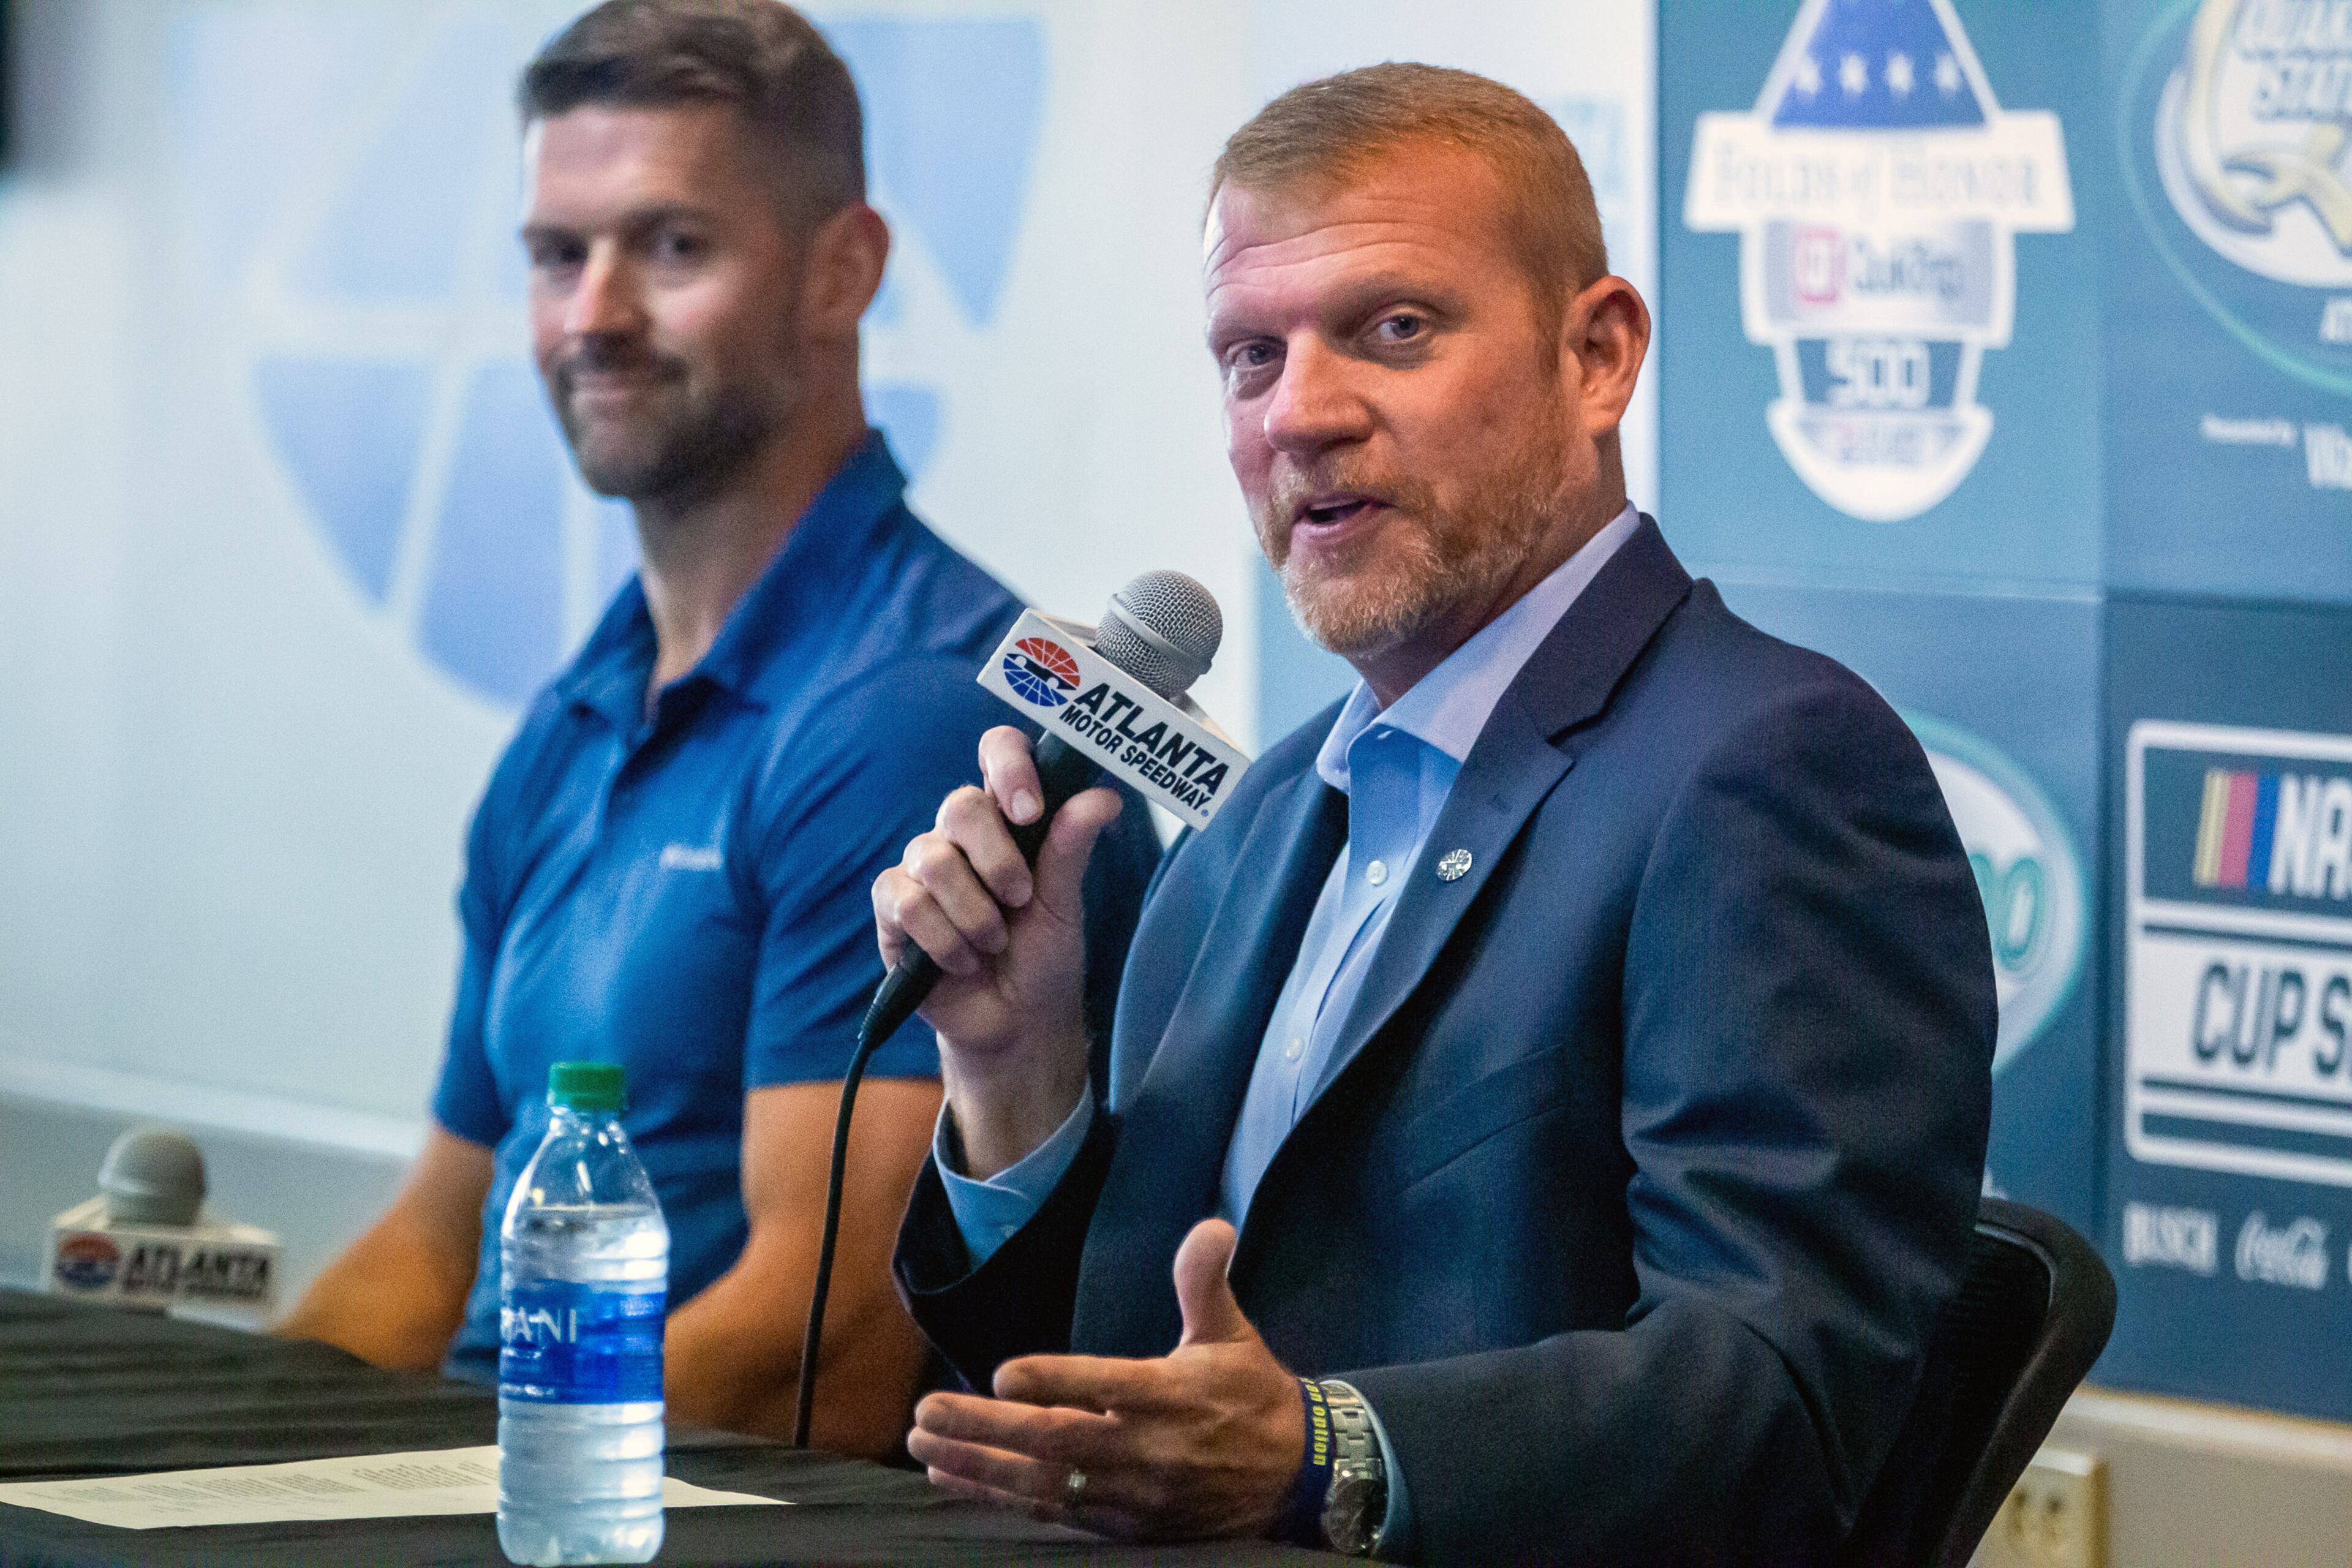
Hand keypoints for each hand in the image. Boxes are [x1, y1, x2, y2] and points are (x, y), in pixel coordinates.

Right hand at [872, 726, 1119, 1173]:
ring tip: (994, 944)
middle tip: (1020, 900)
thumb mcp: (1065, 905)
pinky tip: (962, 961)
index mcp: (1007, 821)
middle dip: (997, 860)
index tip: (1030, 811)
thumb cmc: (1044, 958)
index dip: (1008, 767)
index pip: (996, 753)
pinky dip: (943, 939)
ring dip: (975, 914)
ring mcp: (921, 871)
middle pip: (958, 806)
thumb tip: (1102, 796)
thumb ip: (1071, 848)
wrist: (1016, 1025)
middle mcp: (959, 837)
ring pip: (933, 860)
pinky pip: (906, 902)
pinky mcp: (893, 912)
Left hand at [907, 1220, 1305, 1542]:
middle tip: (925, 1414)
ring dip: (979, 1468)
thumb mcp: (1233, 1334)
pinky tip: (955, 1481)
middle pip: (1057, 1442)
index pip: (1105, 1387)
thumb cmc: (1253, 1397)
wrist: (1298, 1480)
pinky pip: (1053, 1515)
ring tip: (923, 1448)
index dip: (1054, 1382)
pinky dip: (1000, 1500)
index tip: (1001, 1375)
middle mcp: (1147, 1449)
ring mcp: (1132, 1494)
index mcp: (1171, 1396)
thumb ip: (1205, 1281)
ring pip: (1045, 1486)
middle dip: (986, 1430)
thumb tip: (1211, 1226)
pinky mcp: (1124, 1525)